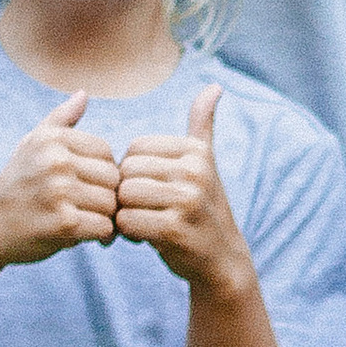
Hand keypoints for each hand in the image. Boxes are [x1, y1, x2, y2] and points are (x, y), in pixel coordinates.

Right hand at [0, 92, 119, 263]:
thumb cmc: (16, 185)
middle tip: (91, 208)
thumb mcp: (32, 145)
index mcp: (52, 139)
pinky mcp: (64, 224)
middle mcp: (56, 161)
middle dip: (106, 195)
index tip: (87, 186)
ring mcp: (60, 192)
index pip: (106, 151)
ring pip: (111, 204)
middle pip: (113, 178)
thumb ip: (61, 119)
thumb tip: (83, 94)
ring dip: (105, 217)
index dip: (102, 171)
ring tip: (88, 221)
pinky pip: (105, 227)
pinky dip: (101, 236)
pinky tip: (86, 235)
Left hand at [114, 87, 251, 295]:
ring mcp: (186, 200)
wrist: (221, 259)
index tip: (150, 188)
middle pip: (126, 171)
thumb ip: (202, 125)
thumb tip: (215, 86)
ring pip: (124, 195)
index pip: (135, 147)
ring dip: (124, 213)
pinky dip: (127, 232)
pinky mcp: (174, 229)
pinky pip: (126, 221)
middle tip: (142, 209)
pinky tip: (143, 237)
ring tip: (142, 222)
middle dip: (126, 193)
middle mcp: (194, 171)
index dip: (133, 171)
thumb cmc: (203, 207)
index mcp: (195, 150)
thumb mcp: (205, 163)